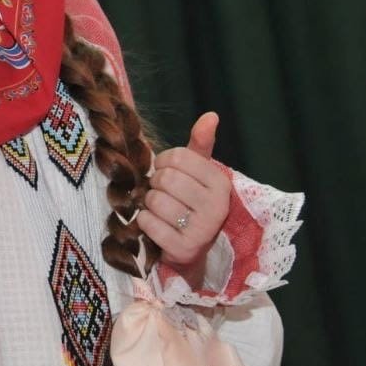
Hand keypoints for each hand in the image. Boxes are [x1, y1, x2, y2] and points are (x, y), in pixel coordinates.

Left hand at [140, 112, 231, 279]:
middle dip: (155, 184)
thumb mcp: (197, 173)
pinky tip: (156, 226)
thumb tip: (211, 115)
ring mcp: (202, 230)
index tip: (165, 172)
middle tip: (161, 193)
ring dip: (149, 204)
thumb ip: (200, 144)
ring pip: (155, 200)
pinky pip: (149, 223)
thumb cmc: (190, 204)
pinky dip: (145, 222)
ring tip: (159, 211)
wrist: (191, 250)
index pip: (177, 157)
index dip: (162, 162)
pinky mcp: (184, 249)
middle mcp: (217, 207)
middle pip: (165, 178)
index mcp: (221, 183)